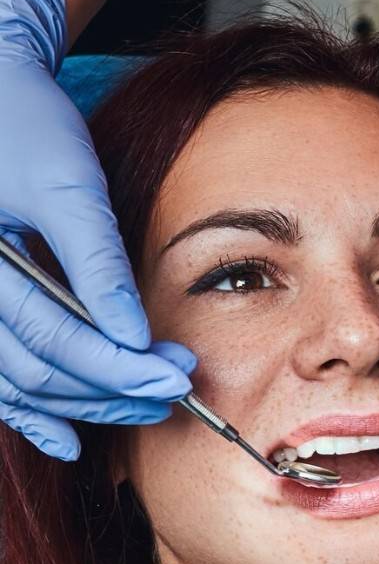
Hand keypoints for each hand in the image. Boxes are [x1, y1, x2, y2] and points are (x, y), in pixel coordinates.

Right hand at [0, 0, 193, 460]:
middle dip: (109, 389)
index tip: (176, 375)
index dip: (120, 366)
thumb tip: (133, 334)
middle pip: (37, 369)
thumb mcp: (68, 184)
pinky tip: (69, 438)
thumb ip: (96, 261)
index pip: (57, 338)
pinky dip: (31, 410)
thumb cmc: (24, 125)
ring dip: (81, 404)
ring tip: (143, 409)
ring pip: (17, 383)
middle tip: (173, 393)